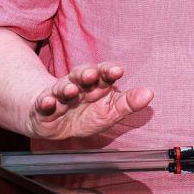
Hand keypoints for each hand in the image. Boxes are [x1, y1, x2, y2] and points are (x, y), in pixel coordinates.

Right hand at [26, 61, 153, 140]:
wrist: (54, 123)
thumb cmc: (85, 114)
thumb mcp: (109, 111)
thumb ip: (128, 103)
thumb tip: (149, 93)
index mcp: (96, 84)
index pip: (103, 73)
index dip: (109, 71)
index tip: (117, 71)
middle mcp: (78, 85)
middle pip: (82, 75)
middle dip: (87, 74)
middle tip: (92, 74)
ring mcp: (59, 95)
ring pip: (62, 88)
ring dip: (66, 87)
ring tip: (71, 89)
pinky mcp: (44, 107)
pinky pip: (44, 103)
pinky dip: (45, 102)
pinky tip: (48, 102)